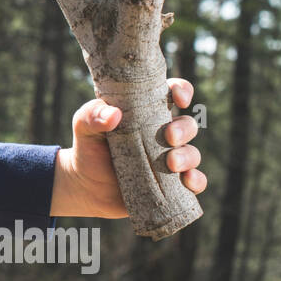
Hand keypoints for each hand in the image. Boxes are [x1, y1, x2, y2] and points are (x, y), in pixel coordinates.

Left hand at [51, 78, 205, 218]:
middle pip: (187, 125)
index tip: (178, 99)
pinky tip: (187, 182)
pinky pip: (195, 181)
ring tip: (171, 164)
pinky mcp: (172, 184)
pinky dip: (196, 180)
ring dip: (188, 157)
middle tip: (168, 137)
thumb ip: (91, 115)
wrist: (87, 189)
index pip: (172, 94)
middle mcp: (163, 135)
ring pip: (192, 153)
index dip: (181, 91)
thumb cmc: (89, 150)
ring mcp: (170, 160)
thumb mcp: (83, 128)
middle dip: (183, 129)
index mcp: (146, 114)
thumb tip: (113, 114)